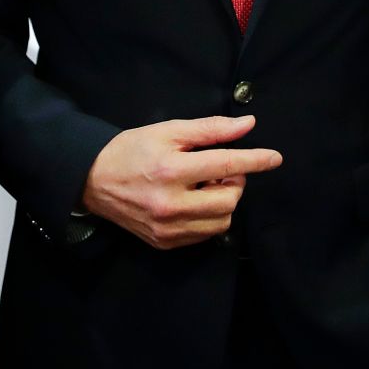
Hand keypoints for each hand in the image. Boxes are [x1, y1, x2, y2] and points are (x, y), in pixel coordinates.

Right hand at [81, 116, 281, 249]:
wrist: (94, 180)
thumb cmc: (133, 149)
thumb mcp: (169, 131)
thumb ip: (210, 130)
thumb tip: (247, 126)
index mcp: (172, 170)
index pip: (226, 165)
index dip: (255, 160)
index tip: (275, 158)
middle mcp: (171, 204)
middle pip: (229, 200)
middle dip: (235, 182)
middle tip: (221, 169)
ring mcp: (167, 228)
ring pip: (221, 222)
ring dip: (224, 202)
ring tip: (206, 186)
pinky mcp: (165, 242)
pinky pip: (204, 234)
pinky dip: (209, 217)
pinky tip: (194, 201)